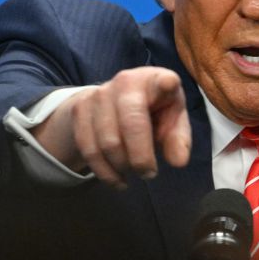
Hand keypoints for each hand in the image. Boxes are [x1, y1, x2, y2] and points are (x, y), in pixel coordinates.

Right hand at [32, 67, 190, 188]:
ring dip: (122, 167)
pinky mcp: (80, 109)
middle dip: (140, 158)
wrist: (114, 101)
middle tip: (149, 174)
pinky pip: (89, 149)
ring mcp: (99, 93)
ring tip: (132, 173)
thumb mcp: (173, 121)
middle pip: (131, 124)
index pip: (163, 80)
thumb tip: (178, 161)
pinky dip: (104, 172)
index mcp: (155, 81)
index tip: (168, 84)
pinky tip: (117, 179)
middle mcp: (126, 81)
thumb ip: (178, 140)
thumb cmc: (154, 111)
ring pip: (108, 142)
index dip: (165, 83)